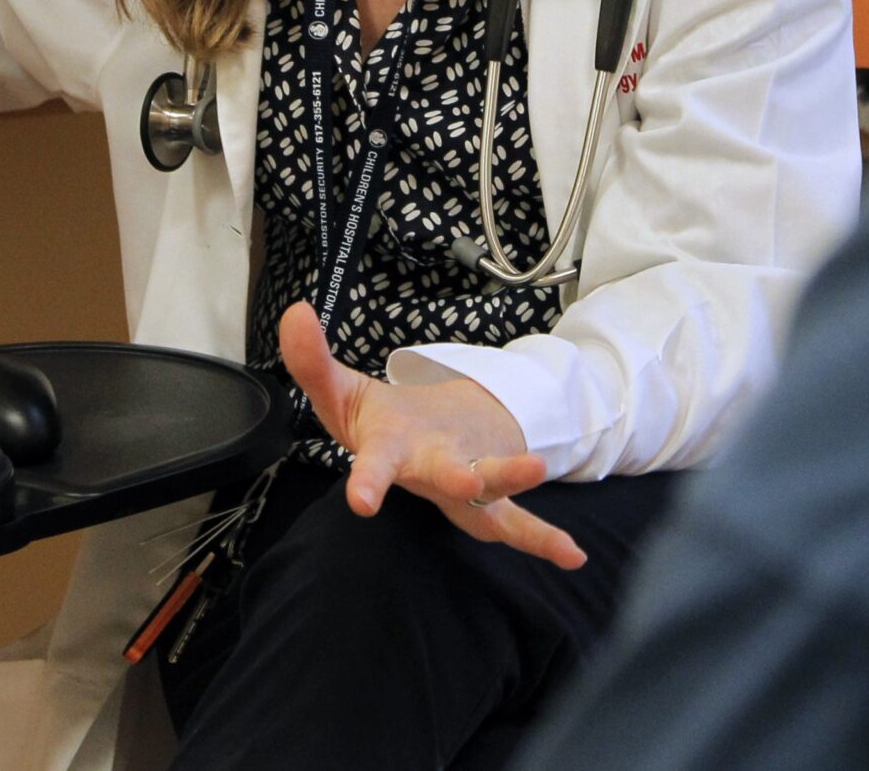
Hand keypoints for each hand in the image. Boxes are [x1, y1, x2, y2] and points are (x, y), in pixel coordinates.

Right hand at [277, 301, 586, 569]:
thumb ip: (313, 360)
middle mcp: (427, 472)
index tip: (360, 502)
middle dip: (453, 477)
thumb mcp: (340, 391)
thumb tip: (294, 313)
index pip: (372, 465)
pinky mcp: (493, 495)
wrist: (412, 446)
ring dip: (509, 480)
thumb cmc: (377, 424)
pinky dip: (543, 540)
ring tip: (537, 466)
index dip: (366, 482)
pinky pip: (519, 523)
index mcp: (389, 451)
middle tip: (465, 480)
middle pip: (440, 476)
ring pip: (487, 494)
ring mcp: (464, 486)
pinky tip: (574, 555)